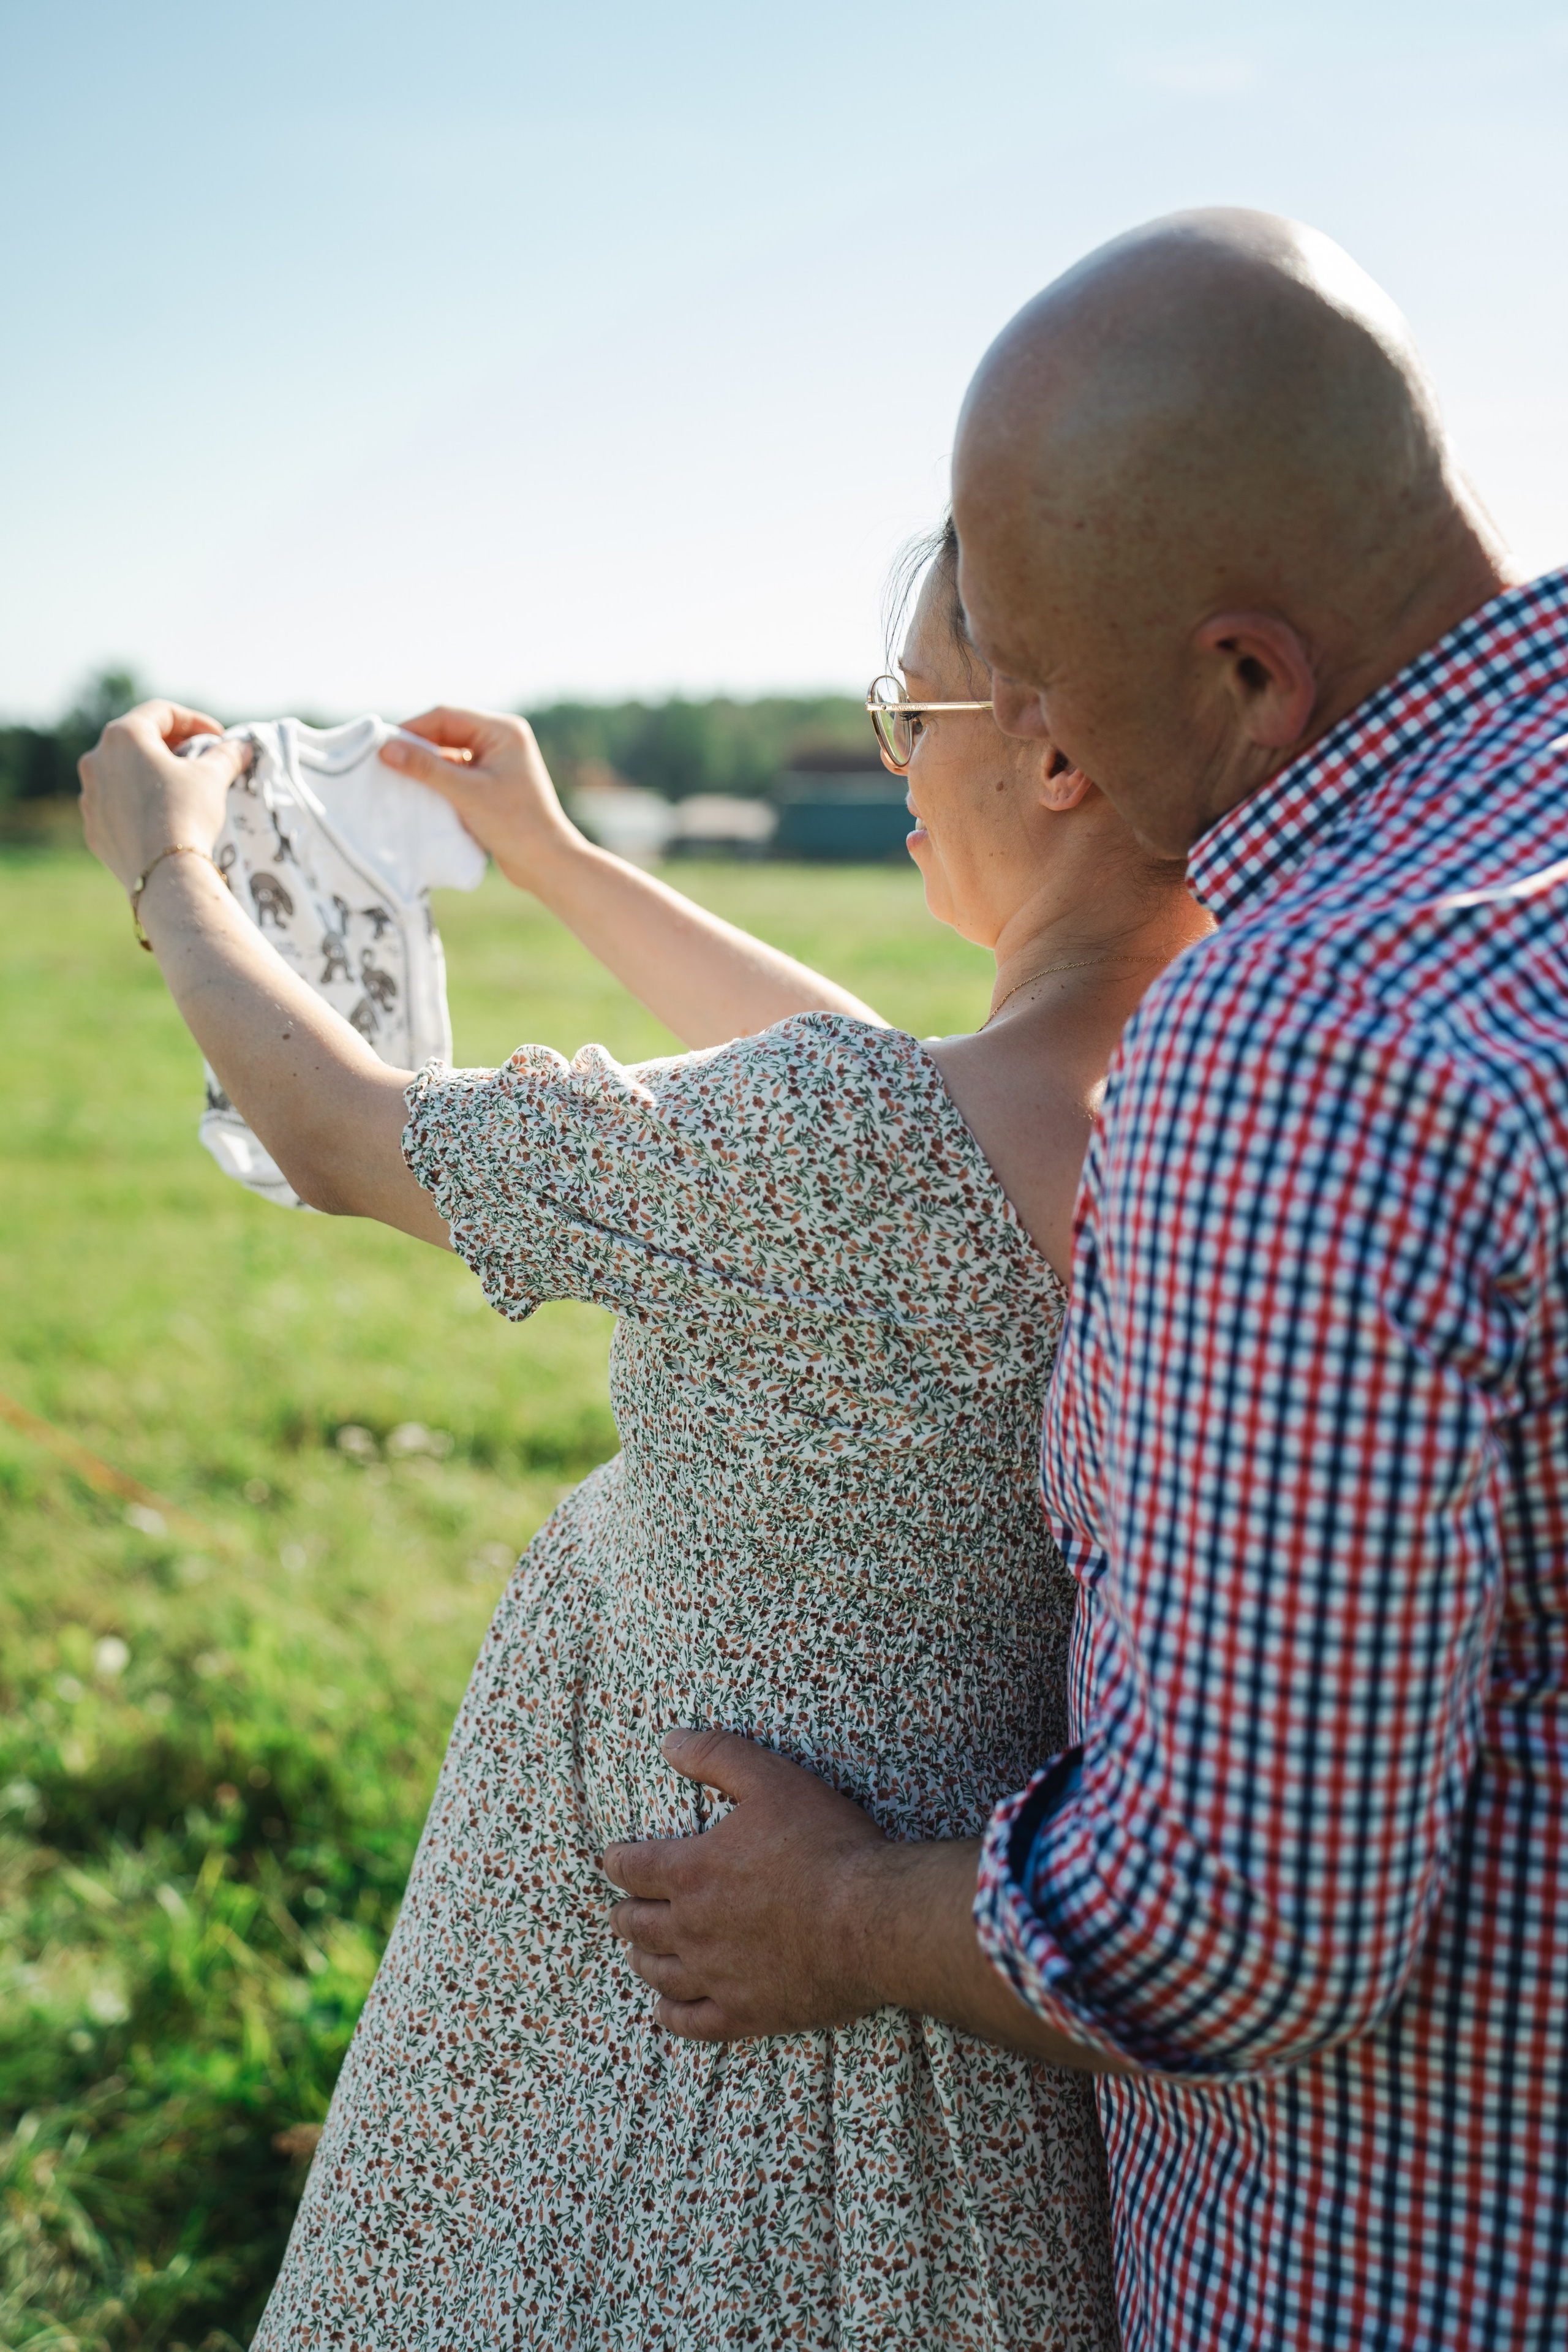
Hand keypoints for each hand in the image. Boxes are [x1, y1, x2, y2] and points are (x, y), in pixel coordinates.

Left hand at [78, 701, 248, 891]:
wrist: (164, 873)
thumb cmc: (187, 812)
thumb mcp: (212, 777)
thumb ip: (226, 755)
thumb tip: (242, 747)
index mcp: (123, 736)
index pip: (161, 712)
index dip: (195, 721)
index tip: (219, 737)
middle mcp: (97, 759)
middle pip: (137, 740)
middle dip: (171, 746)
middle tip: (199, 759)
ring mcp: (90, 794)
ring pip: (123, 773)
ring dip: (151, 774)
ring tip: (181, 789)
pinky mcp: (93, 827)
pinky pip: (116, 805)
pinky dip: (138, 803)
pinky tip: (162, 818)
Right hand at [379, 706, 578, 889]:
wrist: (545, 863)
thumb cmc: (514, 824)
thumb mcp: (466, 793)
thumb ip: (426, 768)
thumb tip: (386, 748)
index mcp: (503, 730)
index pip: (446, 716)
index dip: (412, 728)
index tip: (382, 744)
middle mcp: (501, 739)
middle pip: (446, 731)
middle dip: (416, 745)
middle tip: (383, 760)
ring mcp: (495, 761)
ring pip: (448, 752)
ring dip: (425, 763)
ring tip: (395, 776)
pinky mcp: (490, 782)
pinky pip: (456, 771)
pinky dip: (436, 779)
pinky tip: (417, 791)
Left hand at [602, 1728, 892, 2040]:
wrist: (873, 1919)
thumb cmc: (826, 1844)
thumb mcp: (771, 1779)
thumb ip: (717, 1755)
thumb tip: (669, 1741)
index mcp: (691, 1870)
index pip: (632, 1868)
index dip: (617, 1861)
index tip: (613, 1860)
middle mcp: (692, 1926)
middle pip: (637, 1923)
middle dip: (625, 1912)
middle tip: (624, 1908)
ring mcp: (716, 1975)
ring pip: (656, 1972)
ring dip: (641, 1958)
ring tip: (638, 1951)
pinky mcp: (745, 2013)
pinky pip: (690, 2022)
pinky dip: (669, 2015)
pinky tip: (663, 2009)